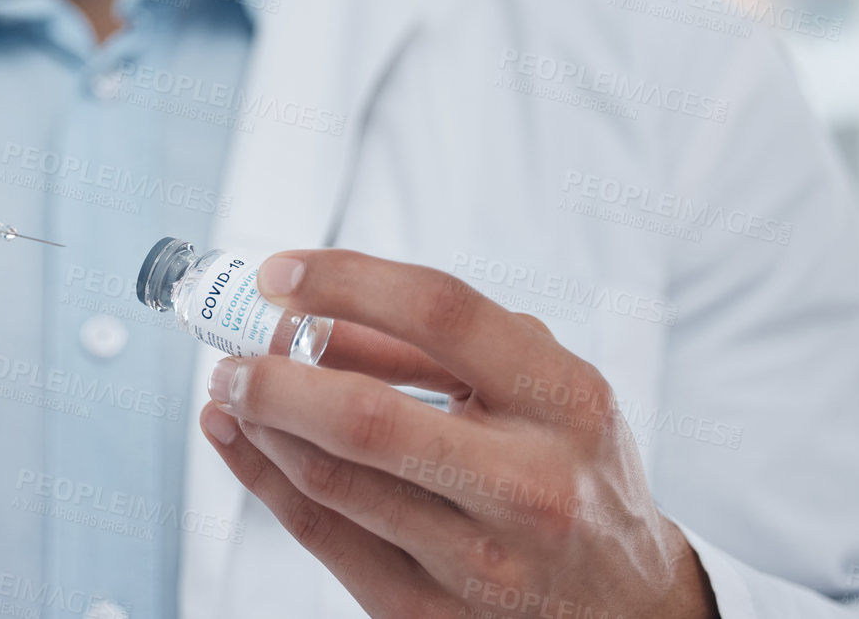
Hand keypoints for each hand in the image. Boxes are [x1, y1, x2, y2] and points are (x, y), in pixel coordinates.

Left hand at [197, 251, 717, 618]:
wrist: (627, 608)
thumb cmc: (569, 469)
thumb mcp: (537, 387)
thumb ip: (435, 346)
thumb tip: (309, 311)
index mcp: (564, 399)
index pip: (441, 314)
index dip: (346, 283)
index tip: (279, 275)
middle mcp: (530, 483)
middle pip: (368, 416)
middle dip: (276, 375)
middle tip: (231, 349)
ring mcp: (480, 560)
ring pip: (333, 482)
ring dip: (262, 424)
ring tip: (232, 387)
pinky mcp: (432, 614)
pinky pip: (322, 538)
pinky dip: (262, 480)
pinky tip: (236, 440)